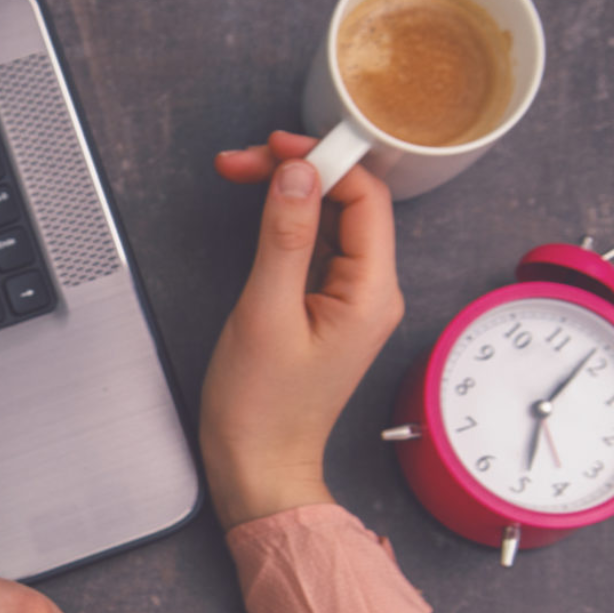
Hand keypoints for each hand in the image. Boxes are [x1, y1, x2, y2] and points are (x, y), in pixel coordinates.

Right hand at [201, 131, 403, 527]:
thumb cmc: (262, 409)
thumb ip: (283, 238)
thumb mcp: (266, 314)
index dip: (322, 160)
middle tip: (244, 160)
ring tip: (242, 173)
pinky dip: (285, 220)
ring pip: (329, 220)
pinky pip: (315, 246)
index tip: (274, 146)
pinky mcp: (324, 307)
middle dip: (299, 169)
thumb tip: (296, 175)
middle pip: (348, 202)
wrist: (256, 466)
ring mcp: (349, 300)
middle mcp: (371, 292)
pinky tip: (260, 209)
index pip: (364, 199)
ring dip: (288, 191)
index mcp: (371, 293)